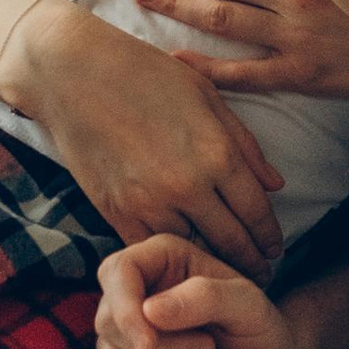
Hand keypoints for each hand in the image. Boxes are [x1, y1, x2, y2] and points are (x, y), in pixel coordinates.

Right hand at [7, 5, 283, 274]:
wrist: (72, 74)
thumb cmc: (145, 73)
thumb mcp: (207, 95)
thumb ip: (244, 144)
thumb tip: (276, 185)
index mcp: (216, 152)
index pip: (257, 212)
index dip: (270, 238)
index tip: (276, 250)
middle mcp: (187, 186)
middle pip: (231, 241)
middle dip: (251, 263)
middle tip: (262, 276)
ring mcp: (149, 203)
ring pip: (193, 251)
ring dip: (213, 266)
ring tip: (226, 274)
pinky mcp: (116, 213)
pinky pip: (153, 249)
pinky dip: (170, 258)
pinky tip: (182, 261)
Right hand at [96, 235, 301, 348]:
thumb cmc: (261, 325)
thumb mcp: (248, 305)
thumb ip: (206, 297)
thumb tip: (150, 309)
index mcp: (163, 255)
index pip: (118, 271)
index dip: (125, 310)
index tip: (149, 346)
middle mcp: (140, 283)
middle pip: (108, 317)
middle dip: (157, 347)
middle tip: (209, 348)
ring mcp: (130, 320)